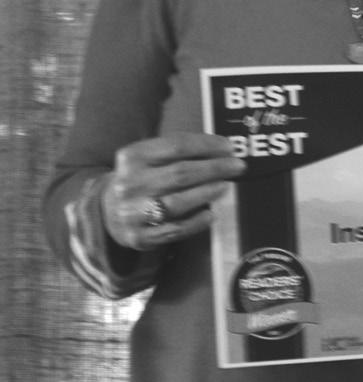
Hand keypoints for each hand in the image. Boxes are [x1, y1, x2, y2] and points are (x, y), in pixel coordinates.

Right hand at [101, 132, 245, 250]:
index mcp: (132, 157)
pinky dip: (197, 222)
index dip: (206, 145)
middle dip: (214, 168)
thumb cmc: (139, 180)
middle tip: (236, 166)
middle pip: (180, 173)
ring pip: (178, 202)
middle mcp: (130, 184)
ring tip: (226, 186)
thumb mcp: (146, 159)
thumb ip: (176, 153)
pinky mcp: (140, 236)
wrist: (106, 212)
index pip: (175, 146)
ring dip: (207, 193)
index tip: (227, 146)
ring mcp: (133, 212)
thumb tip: (219, 151)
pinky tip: (211, 214)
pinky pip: (175, 229)